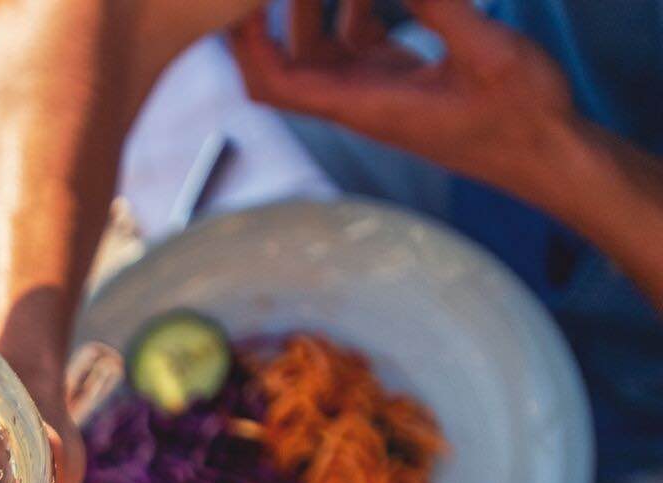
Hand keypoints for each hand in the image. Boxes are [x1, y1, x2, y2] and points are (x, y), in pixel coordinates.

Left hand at [230, 0, 578, 204]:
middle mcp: (358, 102)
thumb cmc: (522, 118)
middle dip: (270, 18)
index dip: (248, 44)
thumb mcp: (488, 53)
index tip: (245, 2)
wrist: (549, 155)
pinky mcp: (399, 83)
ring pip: (319, 50)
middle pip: (284, 63)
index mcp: (363, 105)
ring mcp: (377, 93)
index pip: (276, 83)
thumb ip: (442, 8)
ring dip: (311, 8)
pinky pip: (356, 44)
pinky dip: (352, 11)